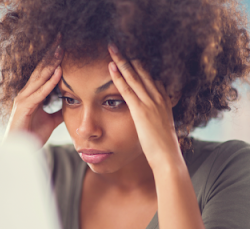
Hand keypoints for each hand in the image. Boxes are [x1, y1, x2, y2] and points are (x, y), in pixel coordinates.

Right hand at [3, 42, 63, 145]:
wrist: (20, 149)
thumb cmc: (33, 134)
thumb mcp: (51, 121)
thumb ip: (59, 111)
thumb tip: (71, 105)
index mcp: (33, 94)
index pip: (44, 72)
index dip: (53, 59)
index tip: (63, 46)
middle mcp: (27, 93)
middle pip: (41, 69)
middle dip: (51, 54)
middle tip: (61, 38)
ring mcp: (24, 98)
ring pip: (40, 77)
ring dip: (51, 63)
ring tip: (61, 49)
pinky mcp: (25, 107)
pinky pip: (40, 93)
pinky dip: (50, 82)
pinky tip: (59, 73)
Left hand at [107, 44, 181, 168]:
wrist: (167, 156)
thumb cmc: (162, 144)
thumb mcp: (161, 124)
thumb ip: (155, 114)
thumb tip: (149, 112)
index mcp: (163, 99)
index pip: (150, 76)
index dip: (140, 64)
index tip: (130, 53)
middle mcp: (158, 97)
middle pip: (142, 71)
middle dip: (129, 57)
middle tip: (118, 45)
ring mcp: (150, 103)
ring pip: (134, 77)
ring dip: (122, 61)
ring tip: (112, 49)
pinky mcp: (141, 111)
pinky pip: (127, 90)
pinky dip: (119, 78)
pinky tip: (111, 68)